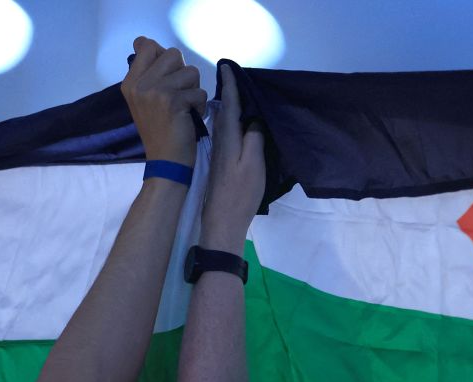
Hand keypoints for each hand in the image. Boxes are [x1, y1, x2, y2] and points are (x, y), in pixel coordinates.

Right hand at [121, 37, 206, 166]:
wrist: (164, 162)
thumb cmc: (159, 131)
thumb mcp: (144, 100)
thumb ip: (148, 73)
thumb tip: (147, 44)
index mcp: (130, 83)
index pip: (147, 45)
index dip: (163, 56)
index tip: (166, 77)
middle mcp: (139, 84)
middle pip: (174, 54)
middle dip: (183, 73)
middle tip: (178, 95)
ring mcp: (155, 92)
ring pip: (191, 71)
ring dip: (194, 90)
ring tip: (184, 108)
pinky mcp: (173, 101)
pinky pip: (199, 92)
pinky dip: (200, 106)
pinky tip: (189, 118)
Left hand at [202, 63, 265, 245]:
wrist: (222, 223)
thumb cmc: (240, 195)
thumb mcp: (253, 165)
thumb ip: (254, 139)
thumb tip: (253, 119)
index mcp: (228, 139)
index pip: (228, 106)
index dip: (229, 86)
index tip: (227, 67)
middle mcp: (220, 142)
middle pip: (224, 111)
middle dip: (228, 92)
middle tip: (233, 74)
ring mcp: (219, 153)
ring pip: (223, 122)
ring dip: (228, 106)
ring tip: (236, 92)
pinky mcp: (220, 163)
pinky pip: (225, 133)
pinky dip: (229, 122)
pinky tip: (236, 122)